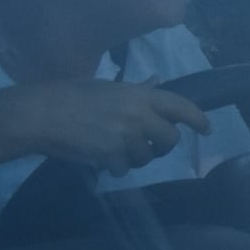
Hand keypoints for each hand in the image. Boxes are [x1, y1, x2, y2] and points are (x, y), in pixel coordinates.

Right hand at [13, 80, 211, 177]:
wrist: (42, 114)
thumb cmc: (72, 94)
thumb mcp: (109, 86)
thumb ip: (138, 89)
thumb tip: (157, 80)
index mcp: (141, 95)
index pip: (181, 107)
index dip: (198, 119)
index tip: (207, 130)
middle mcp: (139, 115)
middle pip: (170, 138)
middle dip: (164, 145)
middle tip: (152, 146)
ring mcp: (126, 137)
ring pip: (147, 157)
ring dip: (137, 157)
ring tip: (119, 150)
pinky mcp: (111, 156)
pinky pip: (124, 169)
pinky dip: (116, 168)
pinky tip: (104, 160)